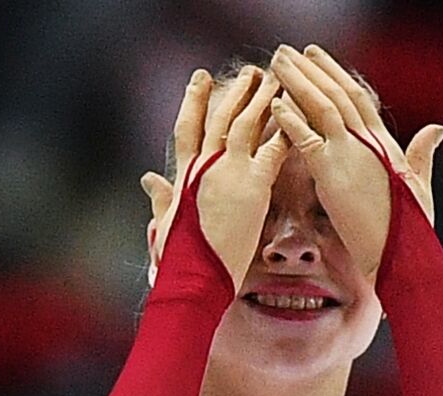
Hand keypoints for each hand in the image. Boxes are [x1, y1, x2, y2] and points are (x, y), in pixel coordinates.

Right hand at [140, 66, 290, 290]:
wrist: (195, 275)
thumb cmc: (179, 257)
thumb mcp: (165, 221)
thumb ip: (160, 197)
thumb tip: (148, 179)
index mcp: (184, 174)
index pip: (188, 128)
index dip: (194, 101)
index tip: (200, 79)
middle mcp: (204, 165)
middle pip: (219, 117)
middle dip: (235, 92)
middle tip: (250, 72)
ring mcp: (228, 172)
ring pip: (245, 123)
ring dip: (260, 99)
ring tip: (274, 81)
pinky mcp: (253, 185)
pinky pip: (273, 149)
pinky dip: (283, 130)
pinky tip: (295, 115)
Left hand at [267, 44, 442, 279]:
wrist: (400, 257)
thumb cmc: (410, 232)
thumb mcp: (420, 186)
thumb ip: (422, 154)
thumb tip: (436, 129)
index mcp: (386, 144)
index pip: (357, 98)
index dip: (335, 75)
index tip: (316, 58)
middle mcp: (368, 142)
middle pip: (336, 94)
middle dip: (311, 70)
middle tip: (288, 51)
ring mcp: (350, 154)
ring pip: (321, 106)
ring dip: (297, 82)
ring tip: (277, 63)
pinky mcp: (331, 173)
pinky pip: (306, 138)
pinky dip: (290, 119)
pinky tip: (275, 104)